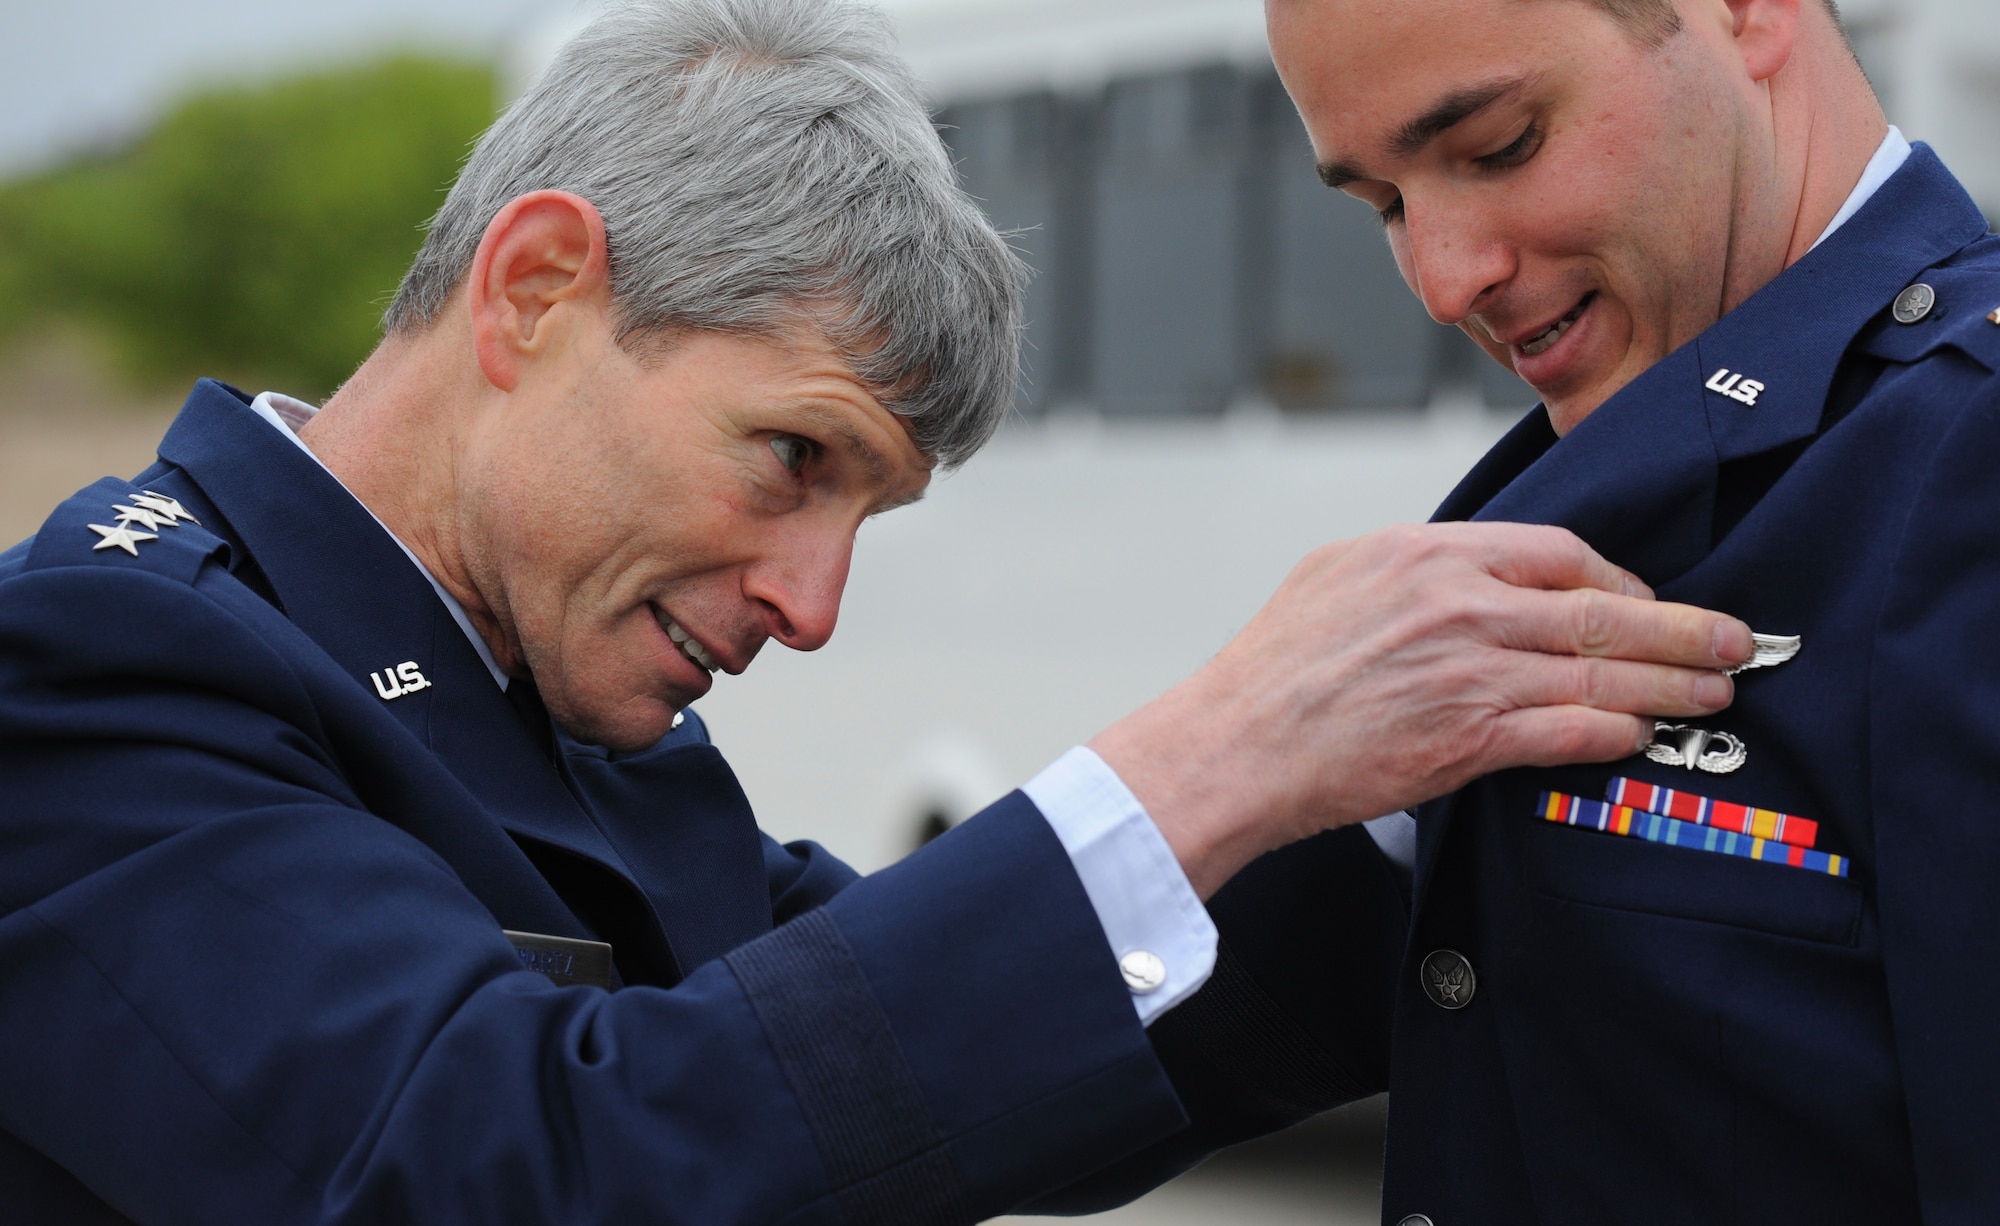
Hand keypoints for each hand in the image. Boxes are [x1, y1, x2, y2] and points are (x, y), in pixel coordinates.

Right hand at [1089, 522, 1751, 897]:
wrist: (1234, 744)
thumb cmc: (1274, 670)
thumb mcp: (1339, 578)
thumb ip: (1416, 570)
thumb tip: (1477, 577)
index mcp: (1425, 553)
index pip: (1558, 549)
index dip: (1617, 579)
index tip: (1644, 599)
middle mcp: (1457, 602)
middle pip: (1601, 607)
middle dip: (1680, 627)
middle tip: (1734, 640)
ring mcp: (1469, 669)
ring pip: (1600, 669)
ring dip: (1670, 684)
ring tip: (1714, 693)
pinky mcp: (1470, 737)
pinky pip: (1571, 729)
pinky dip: (1616, 732)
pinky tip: (1641, 736)